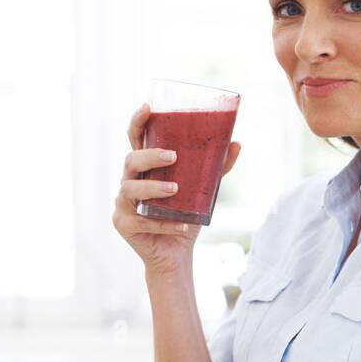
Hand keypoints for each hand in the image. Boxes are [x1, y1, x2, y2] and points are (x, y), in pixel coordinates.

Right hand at [112, 103, 241, 274]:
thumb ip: (216, 169)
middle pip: (130, 160)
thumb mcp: (203, 191)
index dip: (138, 122)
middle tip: (173, 156)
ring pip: (131, 189)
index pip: (136, 139)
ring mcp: (123, 203)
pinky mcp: (123, 224)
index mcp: (145, 168)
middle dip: (150, 156)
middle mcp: (129, 181)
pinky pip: (142, 221)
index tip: (147, 107)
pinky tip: (183, 225)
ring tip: (175, 190)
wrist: (176, 254)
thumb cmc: (184, 216)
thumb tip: (237, 144)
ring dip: (153, 187)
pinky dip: (165, 223)